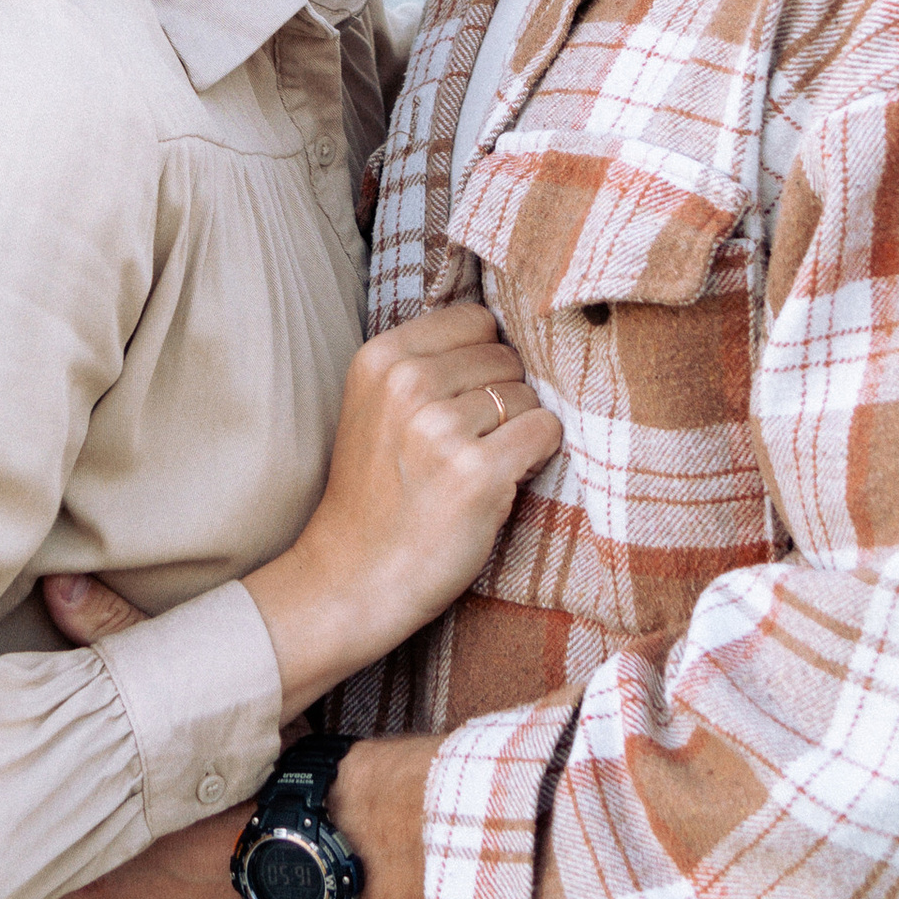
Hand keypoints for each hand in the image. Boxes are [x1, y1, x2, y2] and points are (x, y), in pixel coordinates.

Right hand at [242, 306, 561, 717]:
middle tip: (468, 445)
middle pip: (506, 357)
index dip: (482, 362)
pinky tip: (501, 483)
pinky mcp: (477, 472)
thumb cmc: (378, 494)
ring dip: (517, 432)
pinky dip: (536, 458)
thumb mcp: (378, 406)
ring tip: (476, 469)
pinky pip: (545, 432)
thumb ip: (428, 361)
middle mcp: (408, 383)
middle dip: (502, 398)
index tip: (463, 402)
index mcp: (381, 358)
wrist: (353, 578)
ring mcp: (441, 427)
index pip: (477, 320)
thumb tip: (511, 329)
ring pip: (528, 395)